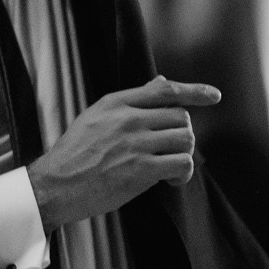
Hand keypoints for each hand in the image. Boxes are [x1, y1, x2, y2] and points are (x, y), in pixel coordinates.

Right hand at [28, 77, 220, 230]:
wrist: (54, 186)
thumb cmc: (73, 155)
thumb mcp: (95, 118)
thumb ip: (130, 101)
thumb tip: (161, 81)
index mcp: (114, 103)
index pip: (164, 90)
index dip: (194, 91)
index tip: (214, 96)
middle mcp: (127, 119)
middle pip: (180, 116)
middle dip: (181, 134)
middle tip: (168, 150)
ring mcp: (135, 144)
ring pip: (185, 139)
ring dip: (183, 154)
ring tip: (169, 166)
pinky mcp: (141, 169)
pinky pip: (182, 164)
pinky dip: (182, 174)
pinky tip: (170, 181)